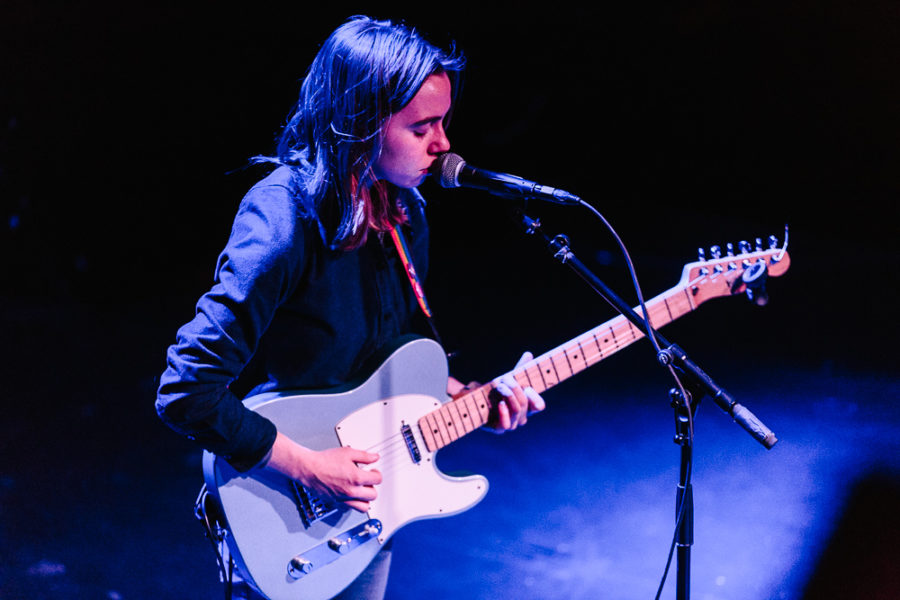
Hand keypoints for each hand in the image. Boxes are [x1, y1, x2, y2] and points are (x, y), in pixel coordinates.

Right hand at [265, 432, 381, 511]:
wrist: (309, 469)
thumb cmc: (325, 461)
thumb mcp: (348, 453)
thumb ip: (364, 456)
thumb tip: (375, 457)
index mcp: (356, 478)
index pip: (377, 480)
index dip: (376, 473)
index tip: (372, 471)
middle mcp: (351, 491)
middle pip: (373, 495)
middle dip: (372, 486)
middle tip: (367, 480)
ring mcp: (344, 499)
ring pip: (364, 507)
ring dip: (365, 499)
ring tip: (361, 490)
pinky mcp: (337, 503)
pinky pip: (351, 509)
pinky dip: (354, 504)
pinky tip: (352, 495)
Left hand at [485, 351, 545, 432]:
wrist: (477, 403)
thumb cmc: (497, 391)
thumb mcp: (510, 378)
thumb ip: (520, 368)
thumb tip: (528, 354)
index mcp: (527, 406)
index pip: (538, 405)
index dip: (535, 397)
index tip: (527, 387)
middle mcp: (521, 417)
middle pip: (524, 403)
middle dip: (515, 388)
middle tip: (505, 378)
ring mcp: (511, 424)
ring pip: (517, 411)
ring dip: (509, 395)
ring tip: (500, 386)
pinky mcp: (499, 429)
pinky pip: (506, 424)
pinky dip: (504, 412)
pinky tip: (499, 403)